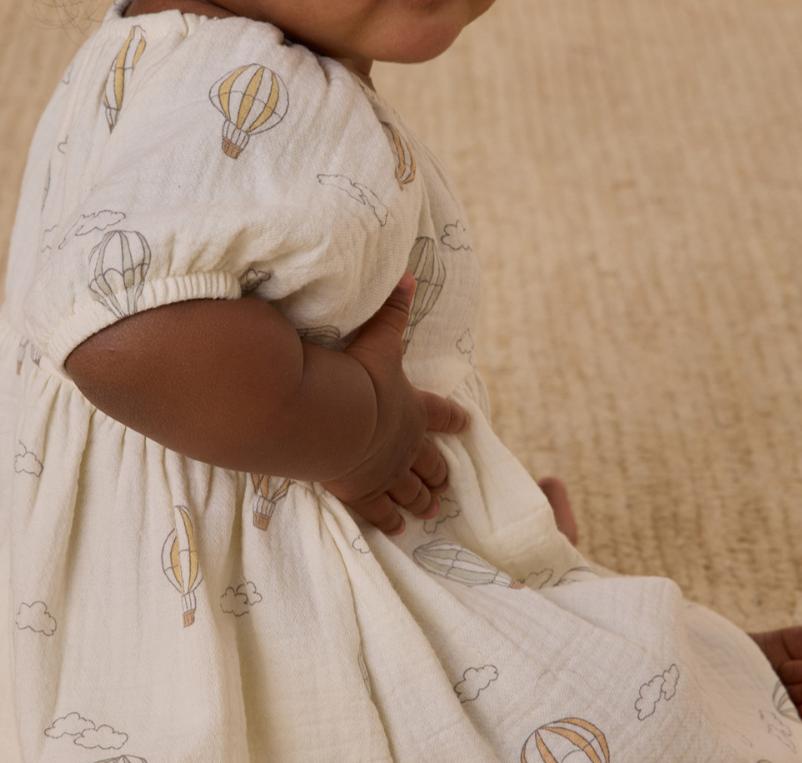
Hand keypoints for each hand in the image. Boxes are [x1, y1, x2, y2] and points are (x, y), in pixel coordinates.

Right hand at [322, 273, 469, 534]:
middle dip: (440, 470)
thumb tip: (408, 274)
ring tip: (431, 508)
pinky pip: (380, 512)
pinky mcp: (360, 492)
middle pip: (430, 462)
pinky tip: (396, 528)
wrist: (334, 419)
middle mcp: (405, 445)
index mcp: (412, 409)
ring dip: (423, 498)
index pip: (441, 413)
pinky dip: (390, 520)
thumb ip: (392, 310)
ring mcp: (384, 472)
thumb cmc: (357, 376)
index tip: (467, 423)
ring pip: (411, 490)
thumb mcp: (378, 339)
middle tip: (448, 481)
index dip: (454, 417)